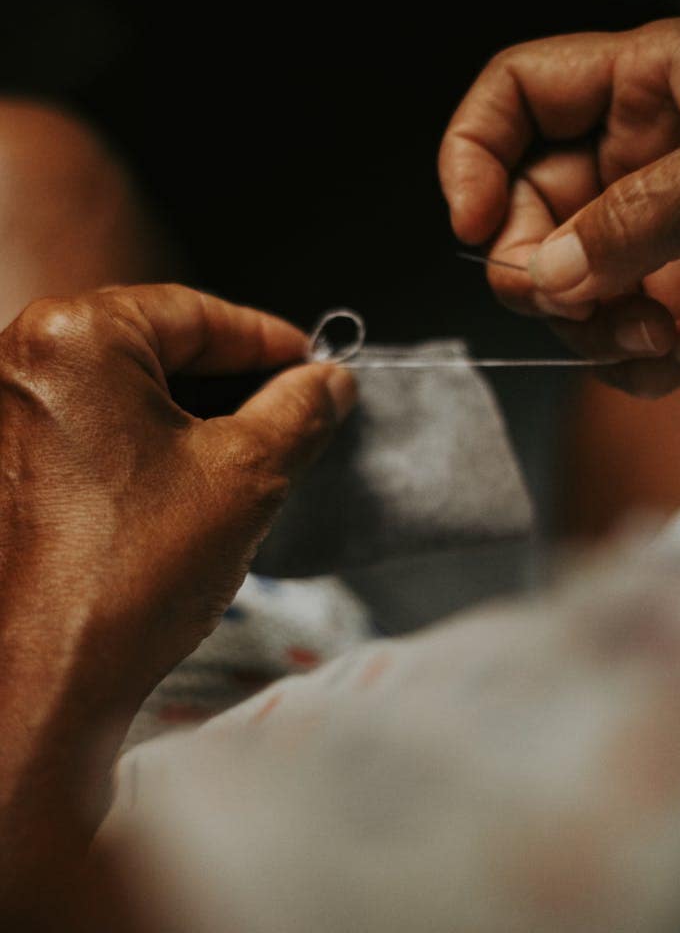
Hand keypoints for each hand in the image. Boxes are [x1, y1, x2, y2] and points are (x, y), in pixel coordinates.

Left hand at [0, 283, 354, 918]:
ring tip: (251, 451)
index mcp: (73, 338)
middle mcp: (22, 362)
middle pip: (155, 346)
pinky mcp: (5, 464)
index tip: (313, 363)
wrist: (38, 688)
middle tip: (292, 409)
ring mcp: (4, 416)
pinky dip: (147, 441)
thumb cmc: (122, 581)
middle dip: (231, 379)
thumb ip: (299, 412)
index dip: (269, 339)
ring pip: (123, 389)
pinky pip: (91, 426)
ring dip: (191, 413)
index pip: (194, 311)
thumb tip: (327, 383)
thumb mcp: (245, 477)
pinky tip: (190, 479)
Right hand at [439, 19, 679, 396]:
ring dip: (590, 330)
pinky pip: (615, 332)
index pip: (514, 95)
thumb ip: (640, 213)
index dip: (471, 154)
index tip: (470, 224)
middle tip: (570, 299)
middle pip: (523, 209)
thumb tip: (554, 274)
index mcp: (640, 88)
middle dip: (533, 270)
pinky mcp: (672, 290)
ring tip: (655, 340)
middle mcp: (632, 158)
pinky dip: (630, 363)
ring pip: (563, 285)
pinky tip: (667, 364)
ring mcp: (648, 228)